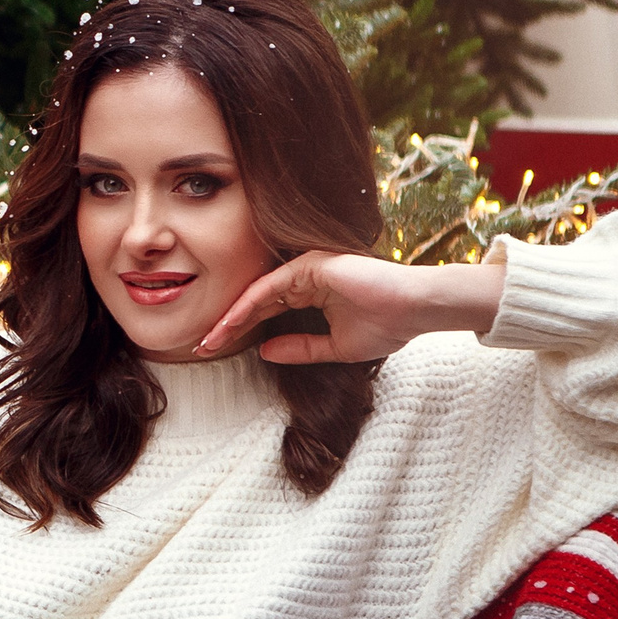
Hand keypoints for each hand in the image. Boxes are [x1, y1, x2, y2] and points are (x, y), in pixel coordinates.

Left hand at [199, 251, 506, 362]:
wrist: (418, 309)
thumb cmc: (387, 325)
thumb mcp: (334, 347)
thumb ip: (299, 348)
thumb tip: (263, 353)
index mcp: (309, 294)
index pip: (264, 314)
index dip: (239, 333)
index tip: (214, 352)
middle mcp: (303, 278)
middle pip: (254, 303)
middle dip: (226, 326)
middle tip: (199, 347)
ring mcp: (306, 269)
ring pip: (256, 295)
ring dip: (231, 318)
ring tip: (208, 340)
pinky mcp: (312, 265)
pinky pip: (271, 287)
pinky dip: (248, 305)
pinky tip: (230, 323)